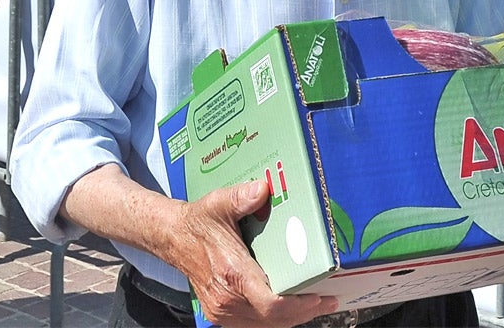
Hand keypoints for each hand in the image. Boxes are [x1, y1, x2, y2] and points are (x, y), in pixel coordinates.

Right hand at [166, 181, 336, 326]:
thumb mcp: (218, 203)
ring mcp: (223, 310)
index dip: (297, 305)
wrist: (173, 238)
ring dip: (292, 317)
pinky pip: (255, 324)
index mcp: (232, 273)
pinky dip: (276, 318)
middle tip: (329, 299)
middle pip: (274, 318)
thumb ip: (241, 197)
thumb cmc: (199, 222)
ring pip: (265, 325)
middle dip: (304, 311)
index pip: (270, 303)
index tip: (318, 295)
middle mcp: (227, 298)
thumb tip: (262, 190)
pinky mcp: (221, 313)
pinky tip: (292, 307)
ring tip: (317, 303)